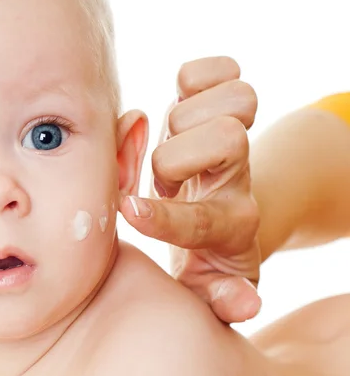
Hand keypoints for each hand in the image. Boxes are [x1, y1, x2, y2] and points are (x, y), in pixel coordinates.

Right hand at [120, 56, 260, 322]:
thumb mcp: (204, 286)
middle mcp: (238, 178)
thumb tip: (247, 306)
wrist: (219, 207)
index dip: (162, 216)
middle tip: (160, 176)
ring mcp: (236, 136)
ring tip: (172, 143)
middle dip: (174, 157)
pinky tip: (182, 102)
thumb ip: (213, 298)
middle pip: (226, 140)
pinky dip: (196, 78)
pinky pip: (223, 70)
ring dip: (186, 118)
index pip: (201, 222)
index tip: (128, 208)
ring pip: (236, 101)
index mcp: (228, 226)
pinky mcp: (226, 103)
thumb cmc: (200, 250)